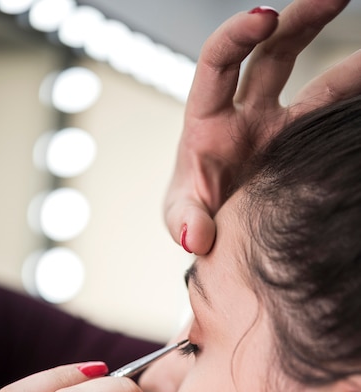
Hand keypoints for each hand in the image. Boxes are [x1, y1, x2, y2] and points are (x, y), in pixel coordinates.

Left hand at [165, 0, 360, 254]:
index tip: (265, 17)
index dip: (238, 35)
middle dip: (302, 18)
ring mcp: (279, 129)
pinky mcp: (303, 147)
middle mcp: (248, 114)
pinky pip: (333, 117)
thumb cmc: (193, 217)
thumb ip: (184, 221)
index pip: (219, 61)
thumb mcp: (180, 218)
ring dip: (348, 63)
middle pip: (274, 53)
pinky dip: (353, 102)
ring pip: (316, 81)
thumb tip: (195, 236)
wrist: (220, 234)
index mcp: (209, 119)